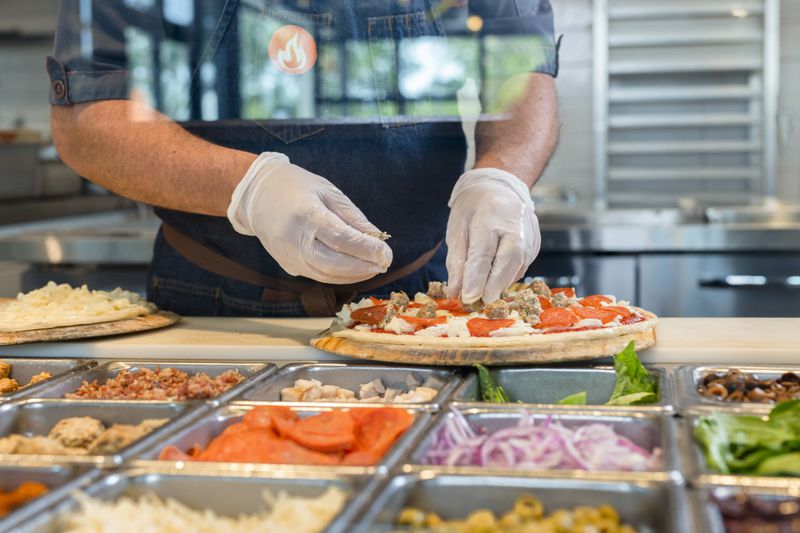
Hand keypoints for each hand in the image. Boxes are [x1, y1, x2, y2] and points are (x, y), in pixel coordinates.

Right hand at [228, 152, 391, 283]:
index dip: (367, 250)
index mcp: (306, 214)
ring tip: (372, 267)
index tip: (386, 253)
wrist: (255, 193)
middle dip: (363, 267)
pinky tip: (353, 269)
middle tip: (383, 263)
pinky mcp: (285, 264)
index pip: (342, 239)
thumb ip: (353, 217)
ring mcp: (286, 255)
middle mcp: (293, 238)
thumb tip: (377, 239)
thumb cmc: (295, 187)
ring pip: (325, 275)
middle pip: (334, 264)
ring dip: (353, 275)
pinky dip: (338, 275)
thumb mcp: (328, 192)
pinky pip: (316, 275)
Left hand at [446, 168, 539, 303]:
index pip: (483, 253)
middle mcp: (514, 224)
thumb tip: (456, 291)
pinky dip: (509, 276)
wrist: (499, 186)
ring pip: (518, 265)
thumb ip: (456, 261)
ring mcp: (529, 232)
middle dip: (494, 285)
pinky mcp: (536, 242)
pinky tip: (497, 280)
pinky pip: (523, 264)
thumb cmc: (473, 208)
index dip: (475, 279)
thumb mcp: (456, 228)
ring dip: (502, 283)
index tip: (468, 298)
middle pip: (508, 259)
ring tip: (486, 294)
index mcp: (489, 216)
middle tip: (482, 302)